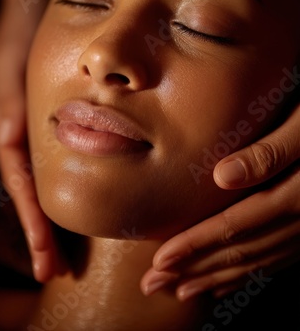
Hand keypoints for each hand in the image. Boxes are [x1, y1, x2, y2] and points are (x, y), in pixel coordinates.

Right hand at [0, 3, 66, 282]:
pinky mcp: (51, 128)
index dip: (35, 224)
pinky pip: (55, 165)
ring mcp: (37, 136)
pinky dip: (63, 189)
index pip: (24, 189)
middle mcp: (23, 140)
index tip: (46, 260)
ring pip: (45, 185)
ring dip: (54, 220)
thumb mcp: (10, 72)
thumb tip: (7, 140)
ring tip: (63, 256)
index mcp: (11, 133)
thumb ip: (10, 104)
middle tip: (55, 272)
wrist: (33, 20)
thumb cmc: (20, 44)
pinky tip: (79, 205)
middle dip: (42, 235)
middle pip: (33, 196)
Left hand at [141, 103, 299, 299]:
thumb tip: (222, 176)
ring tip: (182, 290)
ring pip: (256, 262)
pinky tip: (228, 282)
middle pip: (240, 252)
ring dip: (216, 278)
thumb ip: (270, 152)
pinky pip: (277, 261)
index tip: (161, 260)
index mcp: (294, 195)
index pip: (233, 227)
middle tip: (156, 284)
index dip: (194, 245)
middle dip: (194, 270)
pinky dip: (248, 274)